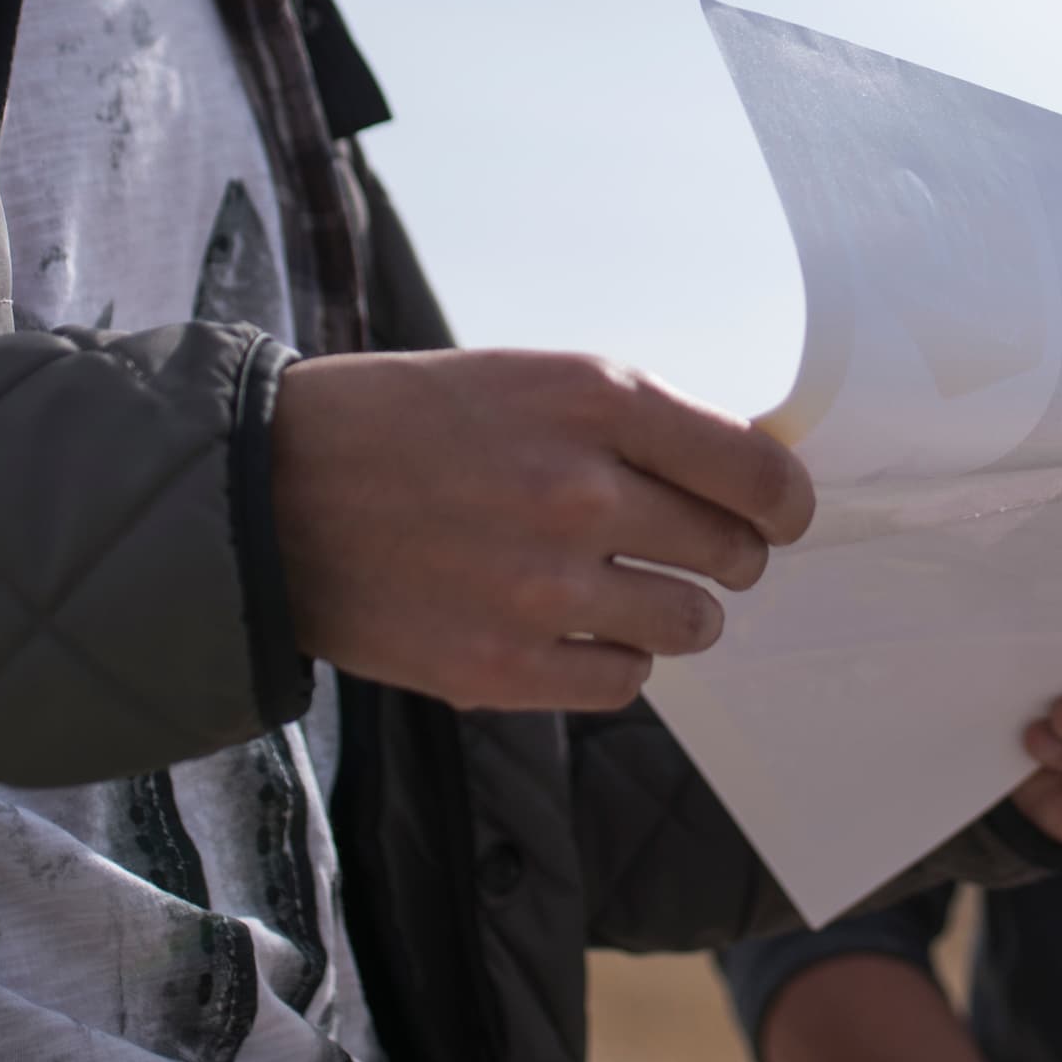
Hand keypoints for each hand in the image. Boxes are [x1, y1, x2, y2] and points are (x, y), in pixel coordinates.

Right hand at [272, 349, 811, 713]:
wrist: (277, 493)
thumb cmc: (411, 424)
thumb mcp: (530, 381)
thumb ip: (636, 425)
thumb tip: (749, 475)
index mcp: (594, 401)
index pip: (757, 472)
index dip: (784, 502)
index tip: (780, 515)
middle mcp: (579, 492)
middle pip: (734, 554)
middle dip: (725, 554)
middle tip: (685, 548)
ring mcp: (542, 588)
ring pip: (692, 624)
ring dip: (673, 610)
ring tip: (621, 588)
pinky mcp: (503, 668)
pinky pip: (626, 681)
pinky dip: (612, 659)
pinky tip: (566, 625)